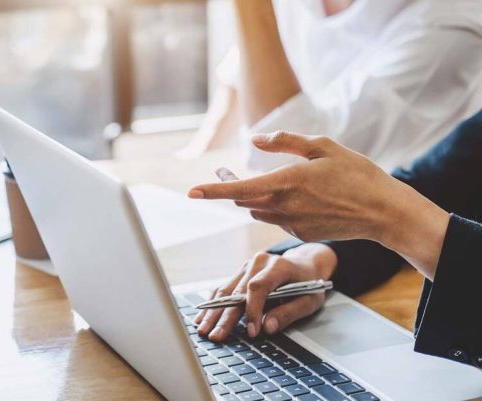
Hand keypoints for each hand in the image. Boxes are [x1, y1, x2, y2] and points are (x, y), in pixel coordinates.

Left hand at [188, 131, 449, 278]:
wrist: (382, 212)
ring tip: (258, 181)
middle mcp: (283, 206)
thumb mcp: (322, 146)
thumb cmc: (356, 173)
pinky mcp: (299, 233)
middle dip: (228, 187)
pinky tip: (297, 198)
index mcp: (286, 182)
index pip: (239, 189)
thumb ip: (285, 143)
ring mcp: (291, 223)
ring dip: (251, 197)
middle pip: (242, 199)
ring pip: (257, 209)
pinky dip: (275, 207)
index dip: (212, 191)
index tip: (191, 192)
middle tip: (222, 171)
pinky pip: (276, 218)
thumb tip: (254, 139)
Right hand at [196, 243, 336, 340]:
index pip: (258, 287)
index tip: (251, 332)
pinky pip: (223, 288)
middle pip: (237, 291)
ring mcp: (246, 266)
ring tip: (203, 330)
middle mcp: (258, 262)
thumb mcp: (310, 300)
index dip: (252, 310)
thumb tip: (268, 327)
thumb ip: (289, 313)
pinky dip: (212, 304)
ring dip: (213, 312)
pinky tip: (202, 317)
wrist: (304, 264)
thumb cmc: (309, 283)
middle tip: (216, 336)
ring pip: (225, 290)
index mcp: (278, 266)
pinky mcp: (240, 273)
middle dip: (225, 317)